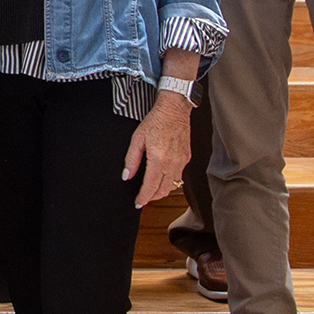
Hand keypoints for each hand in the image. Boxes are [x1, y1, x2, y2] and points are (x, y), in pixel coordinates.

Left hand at [123, 93, 191, 208]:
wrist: (174, 110)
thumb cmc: (156, 121)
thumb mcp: (137, 139)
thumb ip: (131, 160)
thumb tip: (126, 175)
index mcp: (158, 158)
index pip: (150, 187)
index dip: (143, 198)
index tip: (137, 203)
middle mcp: (172, 163)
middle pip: (163, 191)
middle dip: (152, 197)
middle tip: (143, 198)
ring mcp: (182, 161)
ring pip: (172, 186)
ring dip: (161, 191)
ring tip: (151, 191)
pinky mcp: (187, 158)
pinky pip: (179, 177)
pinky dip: (170, 182)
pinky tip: (162, 179)